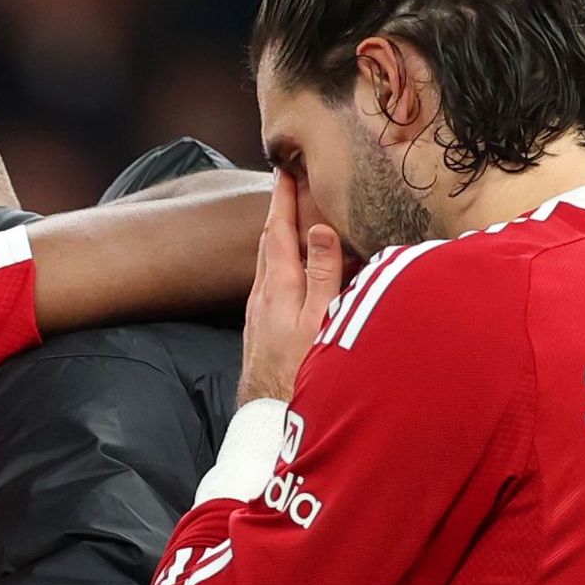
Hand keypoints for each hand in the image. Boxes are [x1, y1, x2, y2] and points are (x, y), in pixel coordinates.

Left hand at [236, 178, 343, 408]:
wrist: (270, 416)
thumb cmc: (300, 371)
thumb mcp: (320, 319)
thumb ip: (323, 274)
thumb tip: (320, 229)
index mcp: (278, 285)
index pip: (277, 230)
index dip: (282, 198)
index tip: (284, 169)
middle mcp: (263, 295)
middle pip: (269, 243)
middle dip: (278, 212)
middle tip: (287, 185)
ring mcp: (260, 313)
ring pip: (269, 264)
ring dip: (280, 238)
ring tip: (292, 221)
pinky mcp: (262, 331)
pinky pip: (272, 285)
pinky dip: (282, 265)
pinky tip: (293, 274)